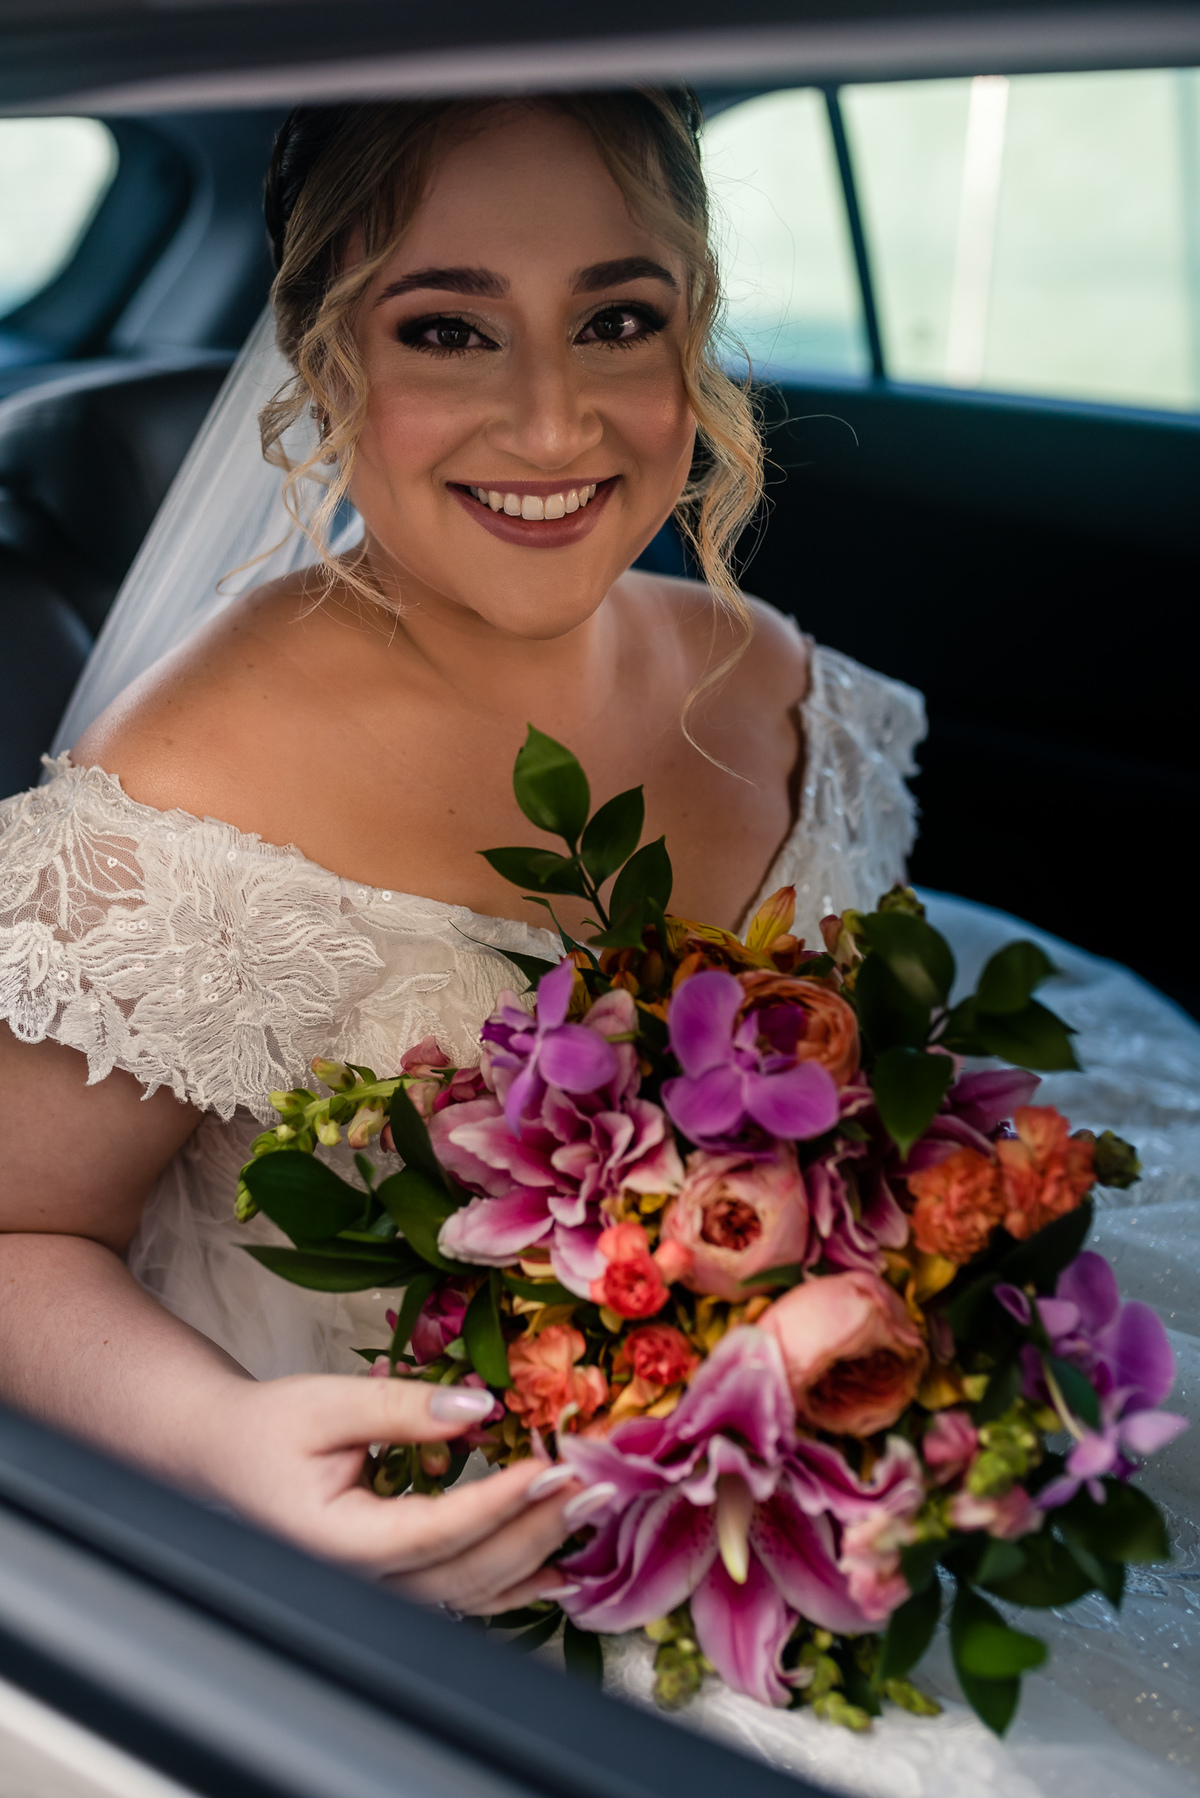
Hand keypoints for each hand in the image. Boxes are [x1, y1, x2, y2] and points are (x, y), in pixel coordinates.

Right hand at [211, 1372, 595, 1614]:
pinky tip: (559, 1569)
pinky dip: (514, 1584)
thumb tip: (479, 1408)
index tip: (548, 1467)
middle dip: (534, 1527)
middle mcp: (361, 1582)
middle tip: (589, 1484)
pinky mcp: (396, 1583)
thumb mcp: (326, 1402)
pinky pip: (463, 1597)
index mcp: (337, 1541)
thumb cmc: (269, 1428)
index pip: (432, 1531)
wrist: (228, 1457)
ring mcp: (379, 1592)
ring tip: (589, 1512)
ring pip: (470, 1592)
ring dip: (535, 1553)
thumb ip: (401, 1408)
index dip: (496, 1502)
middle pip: (463, 1571)